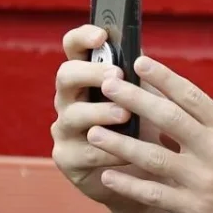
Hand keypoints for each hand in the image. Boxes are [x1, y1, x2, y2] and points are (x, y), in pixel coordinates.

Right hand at [51, 25, 175, 212]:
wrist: (146, 176)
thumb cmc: (147, 129)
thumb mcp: (148, 100)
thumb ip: (142, 79)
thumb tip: (143, 57)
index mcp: (88, 78)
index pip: (74, 48)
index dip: (83, 38)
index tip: (101, 36)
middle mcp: (70, 100)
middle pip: (65, 76)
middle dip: (90, 74)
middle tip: (115, 77)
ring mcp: (65, 130)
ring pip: (73, 115)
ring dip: (100, 112)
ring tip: (124, 115)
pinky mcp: (68, 159)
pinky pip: (85, 153)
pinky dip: (109, 151)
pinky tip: (128, 154)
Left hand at [85, 55, 212, 212]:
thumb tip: (177, 111)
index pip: (193, 97)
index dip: (164, 78)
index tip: (140, 62)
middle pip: (169, 118)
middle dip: (134, 99)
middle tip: (106, 84)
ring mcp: (204, 181)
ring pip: (153, 156)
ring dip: (119, 143)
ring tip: (92, 131)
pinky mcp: (195, 209)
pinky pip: (153, 194)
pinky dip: (128, 184)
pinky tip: (106, 175)